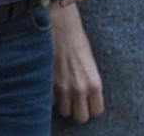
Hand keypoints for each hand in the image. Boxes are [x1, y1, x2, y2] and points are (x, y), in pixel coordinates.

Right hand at [50, 1, 104, 123]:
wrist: (58, 25)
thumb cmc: (76, 39)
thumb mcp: (90, 62)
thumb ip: (89, 82)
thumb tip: (86, 95)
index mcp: (94, 83)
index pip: (96, 111)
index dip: (92, 107)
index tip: (89, 102)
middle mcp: (79, 89)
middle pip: (81, 118)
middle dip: (79, 110)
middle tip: (77, 101)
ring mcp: (62, 88)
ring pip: (64, 112)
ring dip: (64, 104)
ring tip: (64, 91)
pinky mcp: (47, 83)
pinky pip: (51, 101)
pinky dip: (52, 96)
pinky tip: (53, 84)